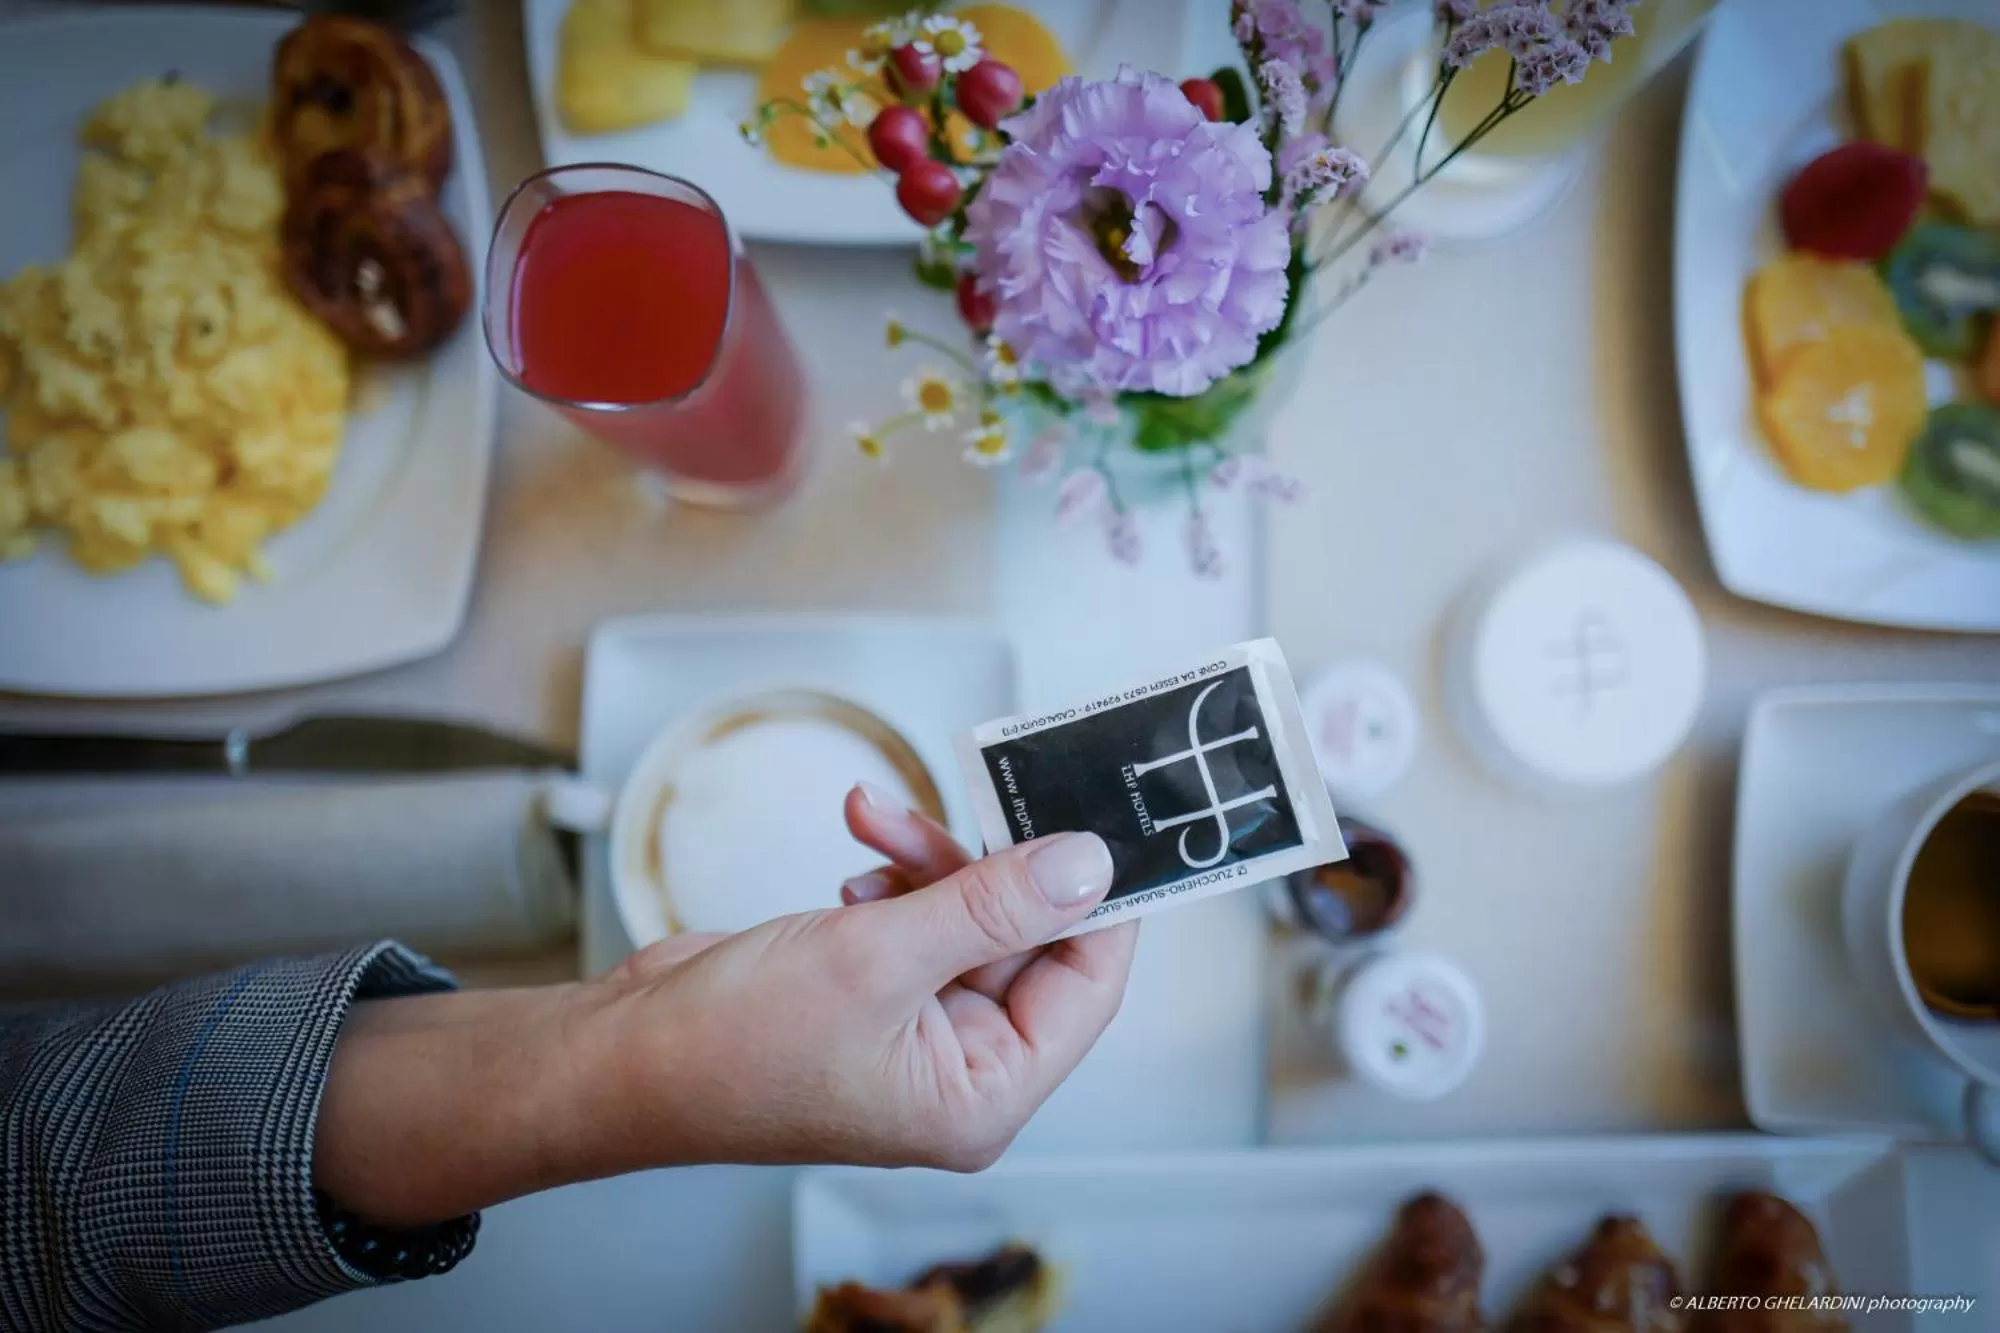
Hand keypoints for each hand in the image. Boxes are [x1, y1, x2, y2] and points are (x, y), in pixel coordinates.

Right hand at [586, 784, 1138, 1171]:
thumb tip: (1087, 867)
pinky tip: (855, 862)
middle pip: (1027, 941)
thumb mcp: (876, 957)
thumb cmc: (728, 1046)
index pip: (1086, 986)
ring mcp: (916, 1032)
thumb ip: (991, 905)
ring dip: (927, 859)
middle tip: (973, 791)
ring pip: (967, 917)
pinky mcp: (875, 994)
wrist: (619, 1055)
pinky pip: (917, 918)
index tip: (1097, 820)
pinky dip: (893, 877)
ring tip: (874, 818)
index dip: (1099, 901)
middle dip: (986, 864)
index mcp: (982, 1095)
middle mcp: (960, 1071)